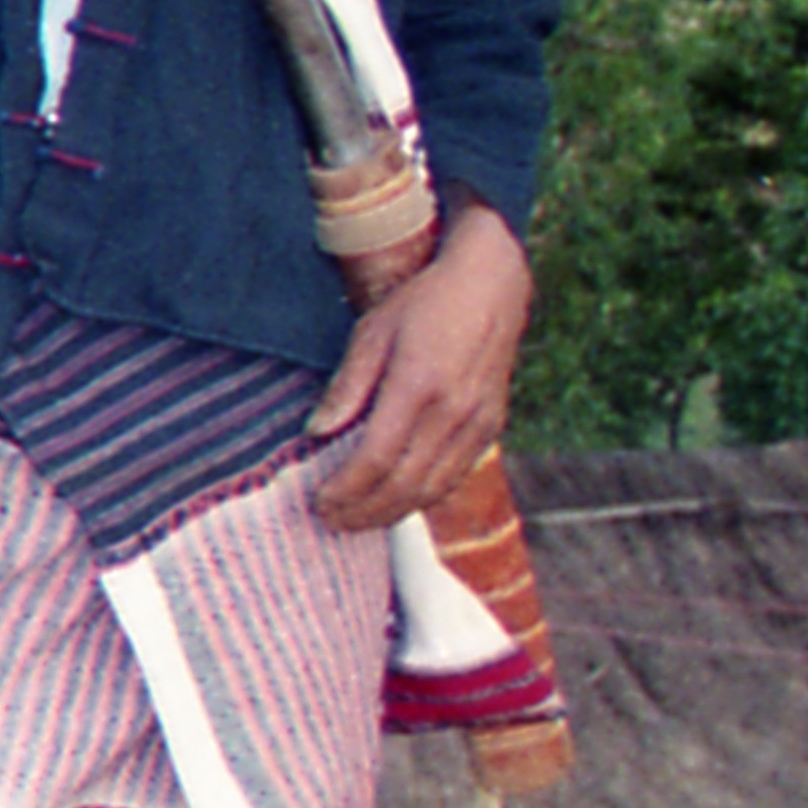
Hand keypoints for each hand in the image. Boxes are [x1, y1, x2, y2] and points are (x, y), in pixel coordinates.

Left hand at [307, 204, 531, 529]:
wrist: (491, 285)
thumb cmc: (424, 303)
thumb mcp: (373, 331)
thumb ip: (347, 386)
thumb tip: (315, 432)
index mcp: (418, 385)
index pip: (375, 458)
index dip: (344, 489)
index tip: (318, 501)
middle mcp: (453, 411)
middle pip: (403, 484)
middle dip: (362, 512)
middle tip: (329, 521)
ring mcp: (478, 423)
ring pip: (432, 489)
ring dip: (391, 513)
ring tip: (356, 520)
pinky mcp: (491, 427)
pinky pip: (454, 477)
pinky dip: (422, 497)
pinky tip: (395, 501)